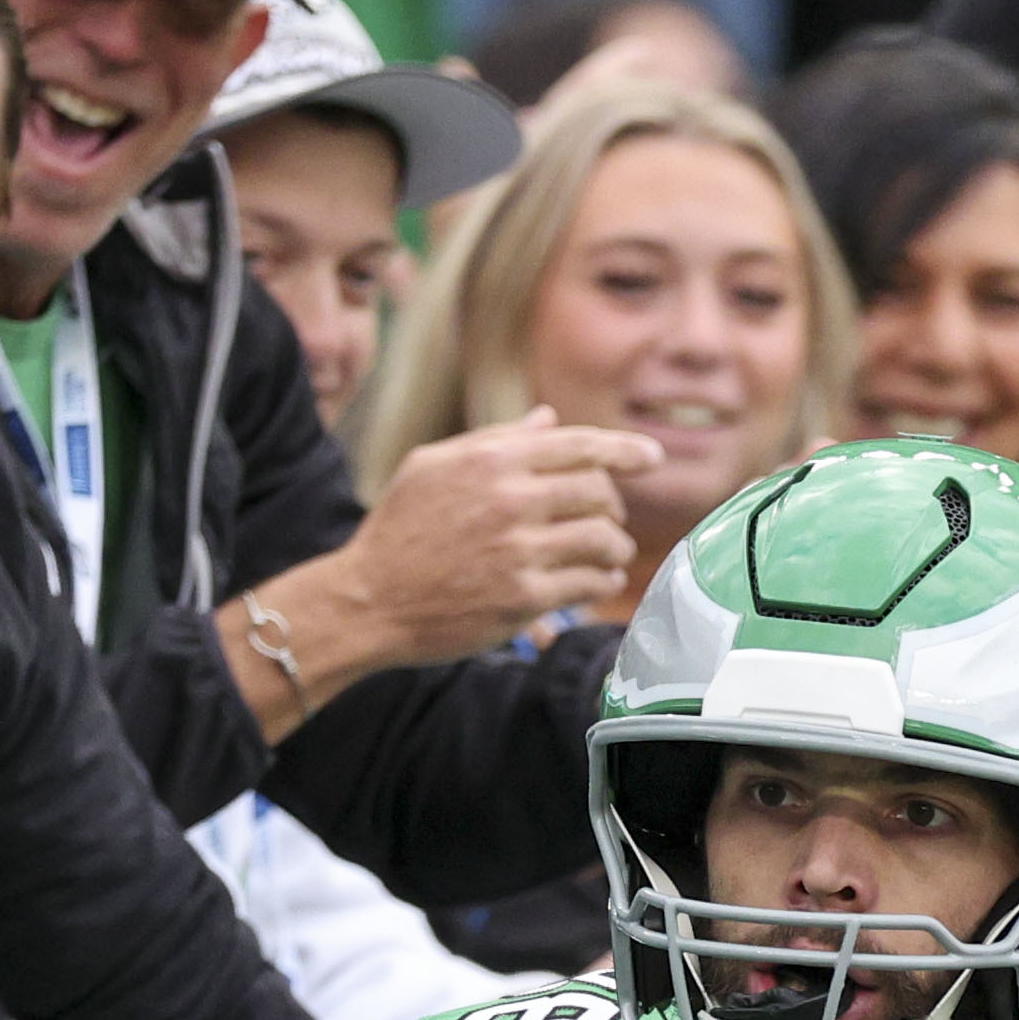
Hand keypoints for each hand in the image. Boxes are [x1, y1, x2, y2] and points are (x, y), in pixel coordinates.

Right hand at [241, 409, 659, 727]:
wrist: (367, 601)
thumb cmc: (399, 530)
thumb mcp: (431, 467)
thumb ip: (494, 441)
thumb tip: (548, 418)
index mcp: (490, 461)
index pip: (578, 445)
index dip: (624, 450)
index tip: (651, 457)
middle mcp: (509, 501)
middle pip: (600, 492)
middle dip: (612, 506)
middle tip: (607, 520)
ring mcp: (519, 552)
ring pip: (603, 539)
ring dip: (615, 548)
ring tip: (607, 555)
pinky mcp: (523, 598)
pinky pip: (589, 583)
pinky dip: (602, 582)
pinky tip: (594, 582)